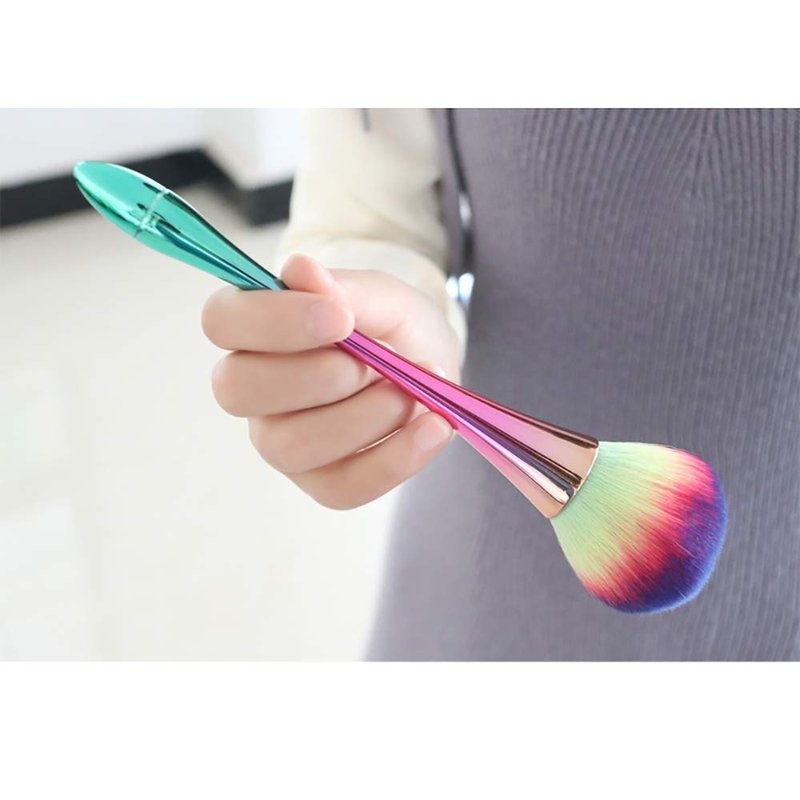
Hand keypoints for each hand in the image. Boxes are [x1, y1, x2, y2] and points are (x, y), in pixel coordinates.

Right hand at [201, 254, 460, 508]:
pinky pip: (342, 488)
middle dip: (319, 376)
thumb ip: (344, 287)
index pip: (222, 322)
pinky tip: (433, 426)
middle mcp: (254, 391)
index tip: (340, 318)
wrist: (426, 364)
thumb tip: (299, 269)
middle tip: (375, 362)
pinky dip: (396, 459)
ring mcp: (281, 442)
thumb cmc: (388, 325)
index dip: (274, 321)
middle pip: (239, 390)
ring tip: (411, 392)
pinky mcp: (322, 482)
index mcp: (253, 330)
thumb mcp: (381, 296)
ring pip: (292, 445)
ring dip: (364, 417)